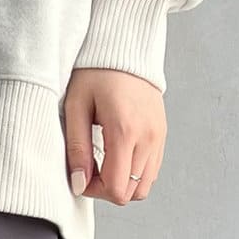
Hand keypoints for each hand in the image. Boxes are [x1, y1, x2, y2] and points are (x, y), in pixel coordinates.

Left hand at [62, 68, 165, 205]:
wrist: (124, 46)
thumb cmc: (95, 72)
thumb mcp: (76, 107)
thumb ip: (77, 149)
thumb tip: (78, 184)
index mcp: (125, 131)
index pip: (116, 189)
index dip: (94, 191)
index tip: (81, 174)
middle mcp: (148, 137)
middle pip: (131, 193)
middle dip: (107, 188)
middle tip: (90, 167)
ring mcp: (158, 136)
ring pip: (144, 186)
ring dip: (122, 183)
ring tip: (104, 161)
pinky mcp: (162, 134)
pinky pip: (152, 170)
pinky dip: (134, 172)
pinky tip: (117, 154)